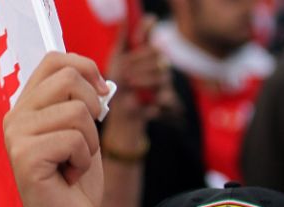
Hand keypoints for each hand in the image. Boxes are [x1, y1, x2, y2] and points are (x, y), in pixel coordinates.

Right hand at [4, 52, 108, 206]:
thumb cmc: (73, 185)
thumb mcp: (81, 135)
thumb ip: (81, 104)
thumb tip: (99, 81)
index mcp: (26, 108)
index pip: (54, 59)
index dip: (85, 67)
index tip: (101, 93)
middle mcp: (15, 117)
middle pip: (68, 78)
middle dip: (93, 108)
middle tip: (86, 141)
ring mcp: (17, 136)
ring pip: (76, 111)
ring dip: (89, 142)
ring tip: (74, 164)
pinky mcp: (25, 156)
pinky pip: (74, 139)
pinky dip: (83, 161)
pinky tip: (68, 178)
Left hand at [103, 15, 177, 135]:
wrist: (120, 111)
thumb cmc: (119, 82)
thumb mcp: (117, 59)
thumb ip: (123, 39)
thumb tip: (126, 18)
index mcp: (148, 53)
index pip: (152, 38)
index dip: (144, 36)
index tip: (134, 40)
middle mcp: (159, 65)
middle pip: (158, 56)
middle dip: (140, 62)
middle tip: (124, 70)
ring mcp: (164, 83)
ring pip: (162, 76)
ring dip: (144, 80)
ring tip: (129, 84)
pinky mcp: (166, 102)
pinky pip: (167, 99)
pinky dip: (155, 103)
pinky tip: (144, 104)